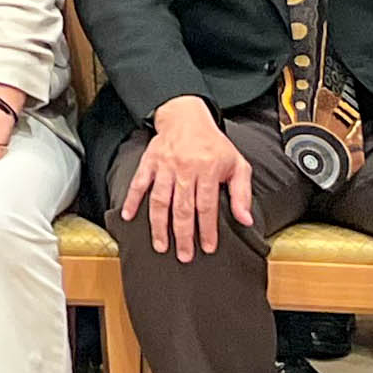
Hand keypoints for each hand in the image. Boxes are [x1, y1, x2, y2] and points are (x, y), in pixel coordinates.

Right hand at [118, 97, 257, 256]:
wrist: (187, 117)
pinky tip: (128, 216)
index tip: (207, 248)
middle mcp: (184, 169)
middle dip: (183, 235)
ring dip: (159, 225)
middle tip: (184, 256)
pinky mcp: (149, 162)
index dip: (207, 229)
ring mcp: (164, 166)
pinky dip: (131, 200)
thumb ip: (242, 193)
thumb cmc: (214, 144)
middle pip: (182, 208)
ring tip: (160, 245)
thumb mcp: (237, 164)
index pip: (206, 206)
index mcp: (207, 170)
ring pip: (159, 200)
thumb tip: (245, 220)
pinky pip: (138, 183)